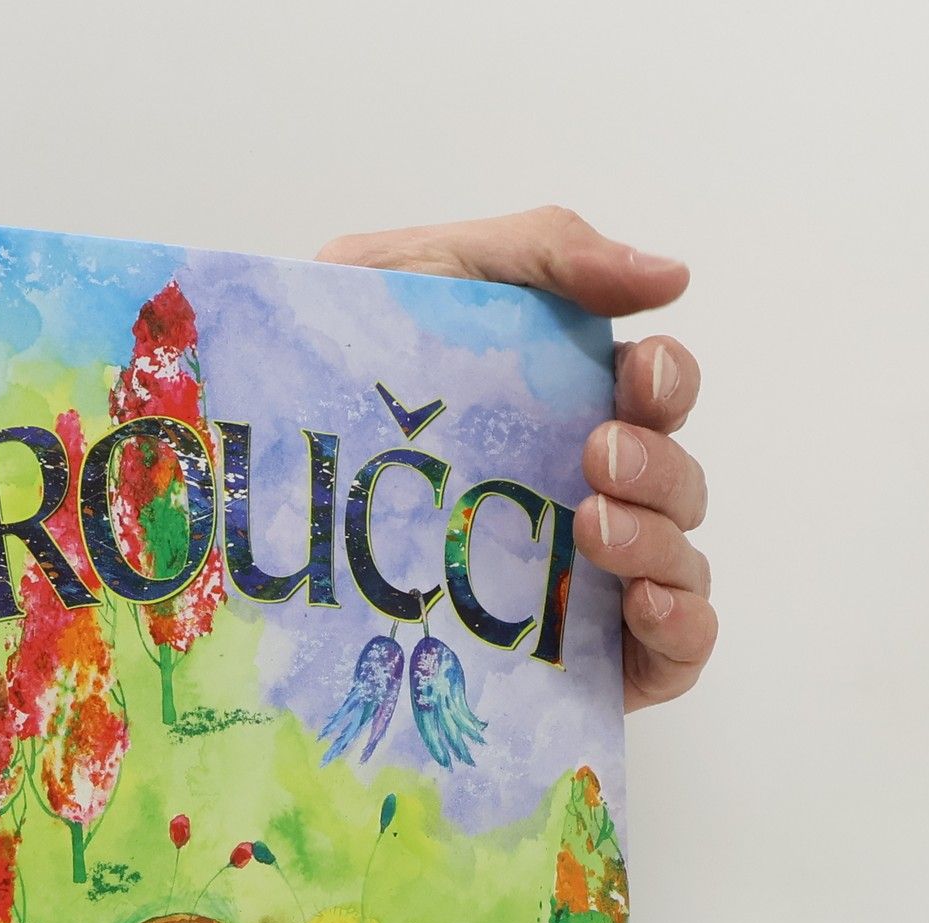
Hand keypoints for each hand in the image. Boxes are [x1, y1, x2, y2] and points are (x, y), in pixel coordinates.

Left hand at [317, 207, 713, 710]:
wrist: (243, 471)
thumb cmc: (340, 366)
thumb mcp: (427, 274)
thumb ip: (547, 252)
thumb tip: (673, 276)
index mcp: (563, 407)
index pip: (659, 393)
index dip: (668, 381)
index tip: (633, 374)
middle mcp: (584, 493)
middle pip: (677, 480)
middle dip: (657, 463)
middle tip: (593, 455)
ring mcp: (585, 582)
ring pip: (682, 558)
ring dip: (660, 537)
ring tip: (594, 526)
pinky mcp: (582, 665)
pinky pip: (676, 650)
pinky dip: (685, 624)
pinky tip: (640, 602)